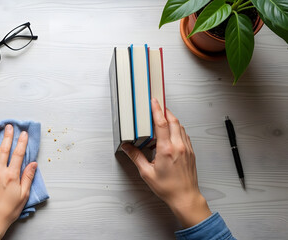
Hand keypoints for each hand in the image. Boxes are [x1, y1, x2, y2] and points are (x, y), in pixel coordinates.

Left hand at [0, 125, 37, 239]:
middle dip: (7, 137)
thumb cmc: (8, 210)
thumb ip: (28, 178)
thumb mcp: (23, 195)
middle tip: (9, 126)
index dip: (21, 142)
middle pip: (4, 150)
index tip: (23, 133)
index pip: (18, 154)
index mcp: (12, 175)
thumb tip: (33, 164)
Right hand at [122, 98, 210, 227]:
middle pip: (173, 121)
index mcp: (167, 150)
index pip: (161, 124)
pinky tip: (170, 135)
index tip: (154, 102)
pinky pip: (184, 135)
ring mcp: (187, 148)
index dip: (157, 110)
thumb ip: (136, 157)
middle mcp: (179, 146)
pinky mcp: (191, 152)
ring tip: (162, 121)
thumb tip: (127, 147)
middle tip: (157, 107)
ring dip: (171, 120)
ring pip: (180, 127)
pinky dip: (177, 130)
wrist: (185, 197)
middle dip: (165, 111)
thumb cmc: (168, 188)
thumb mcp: (147, 173)